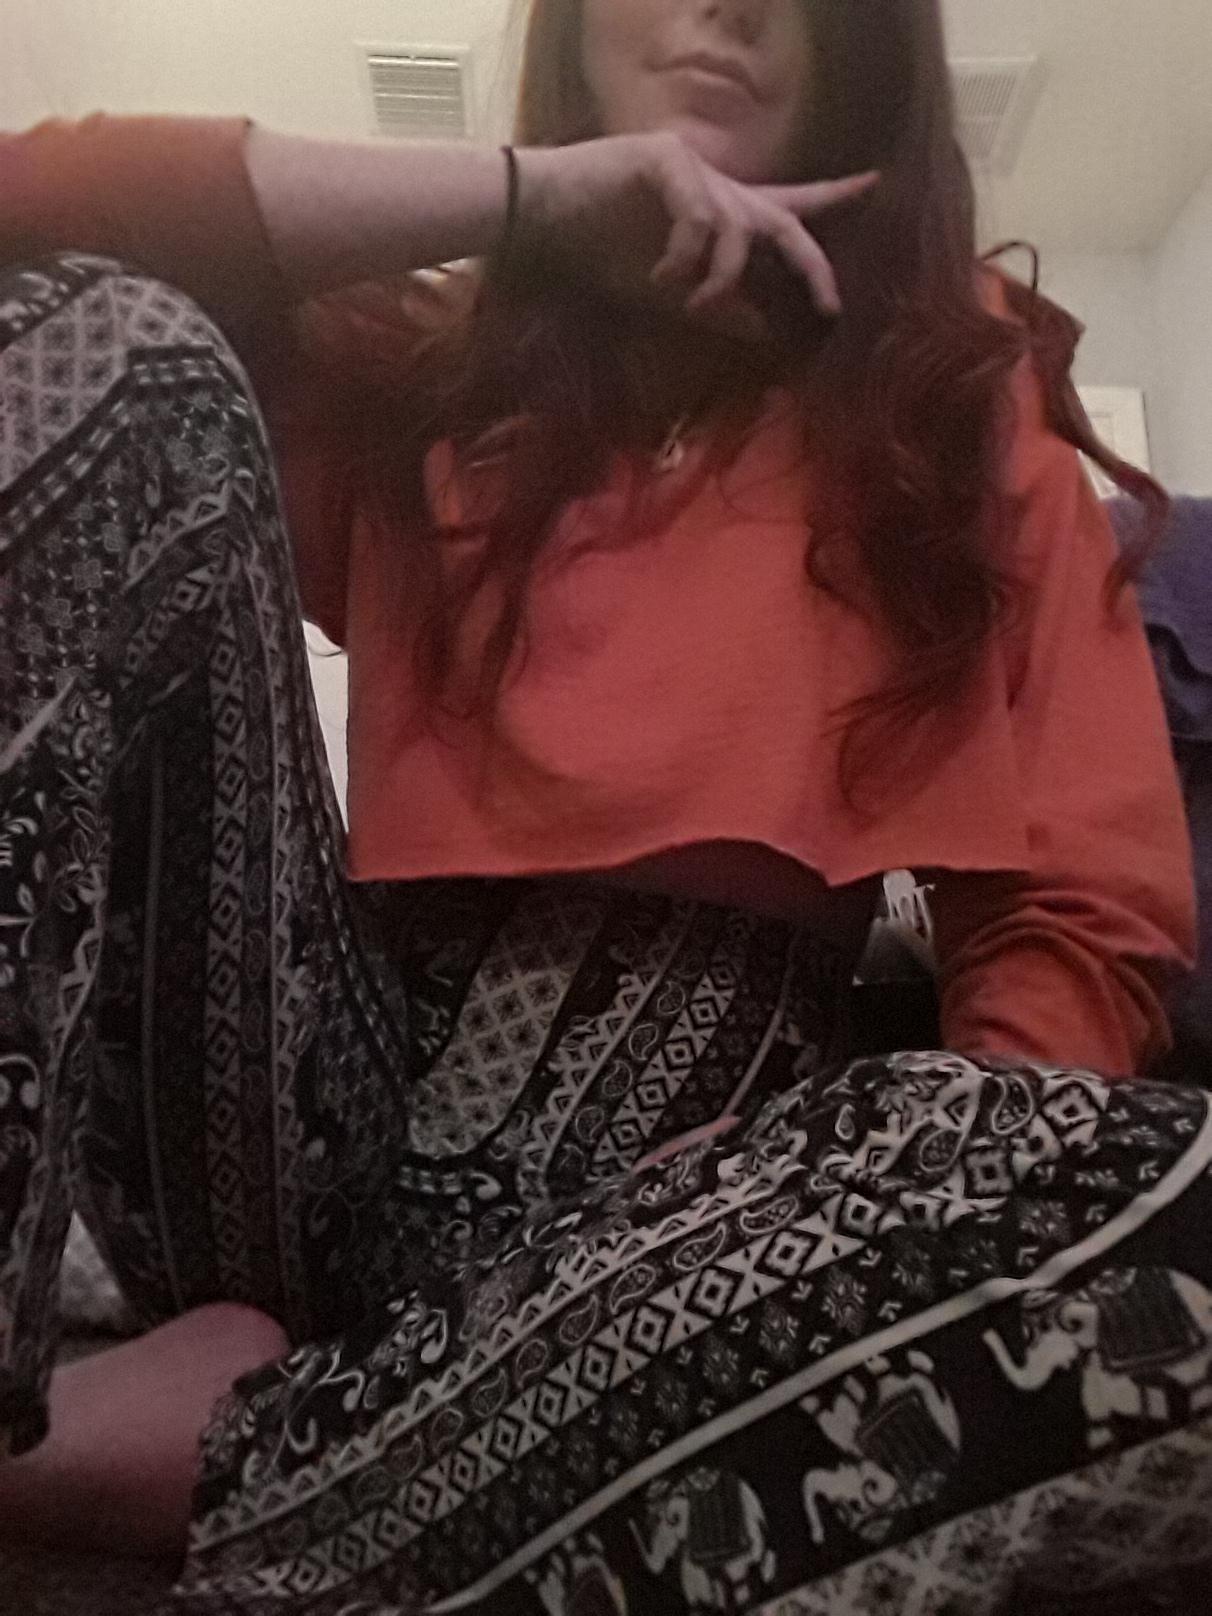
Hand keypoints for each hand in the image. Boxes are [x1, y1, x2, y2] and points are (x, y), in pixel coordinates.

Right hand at [516, 131, 877, 316]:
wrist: (542, 225)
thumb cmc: (598, 255)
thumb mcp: (669, 296)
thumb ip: (719, 309)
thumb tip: (767, 333)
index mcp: (719, 214)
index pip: (785, 209)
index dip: (831, 200)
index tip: (876, 185)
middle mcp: (716, 187)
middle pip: (784, 221)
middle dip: (810, 265)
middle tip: (831, 303)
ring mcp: (693, 169)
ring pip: (736, 231)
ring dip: (717, 280)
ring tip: (683, 301)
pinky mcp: (666, 159)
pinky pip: (700, 219)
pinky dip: (683, 259)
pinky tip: (656, 274)